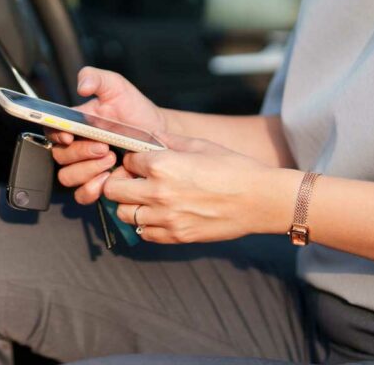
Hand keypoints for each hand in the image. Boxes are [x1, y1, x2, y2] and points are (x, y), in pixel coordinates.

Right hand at [50, 67, 166, 203]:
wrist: (156, 131)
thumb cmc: (133, 108)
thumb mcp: (115, 85)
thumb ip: (95, 78)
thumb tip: (81, 86)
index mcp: (74, 123)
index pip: (50, 130)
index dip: (54, 135)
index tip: (70, 135)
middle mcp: (75, 146)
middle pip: (59, 156)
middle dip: (80, 153)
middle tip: (104, 147)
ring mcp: (85, 166)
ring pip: (67, 177)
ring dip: (86, 171)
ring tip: (110, 161)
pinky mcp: (97, 182)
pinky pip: (82, 194)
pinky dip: (91, 189)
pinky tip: (107, 179)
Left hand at [103, 131, 294, 242]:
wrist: (260, 199)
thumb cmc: (232, 166)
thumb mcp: (199, 144)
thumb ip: (168, 140)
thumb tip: (148, 136)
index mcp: (162, 165)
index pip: (126, 160)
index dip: (131, 158)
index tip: (139, 160)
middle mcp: (158, 192)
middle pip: (114, 189)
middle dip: (119, 181)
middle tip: (134, 178)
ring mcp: (166, 218)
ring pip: (124, 214)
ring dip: (129, 204)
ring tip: (145, 197)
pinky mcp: (177, 236)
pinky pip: (144, 233)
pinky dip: (145, 224)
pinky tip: (159, 213)